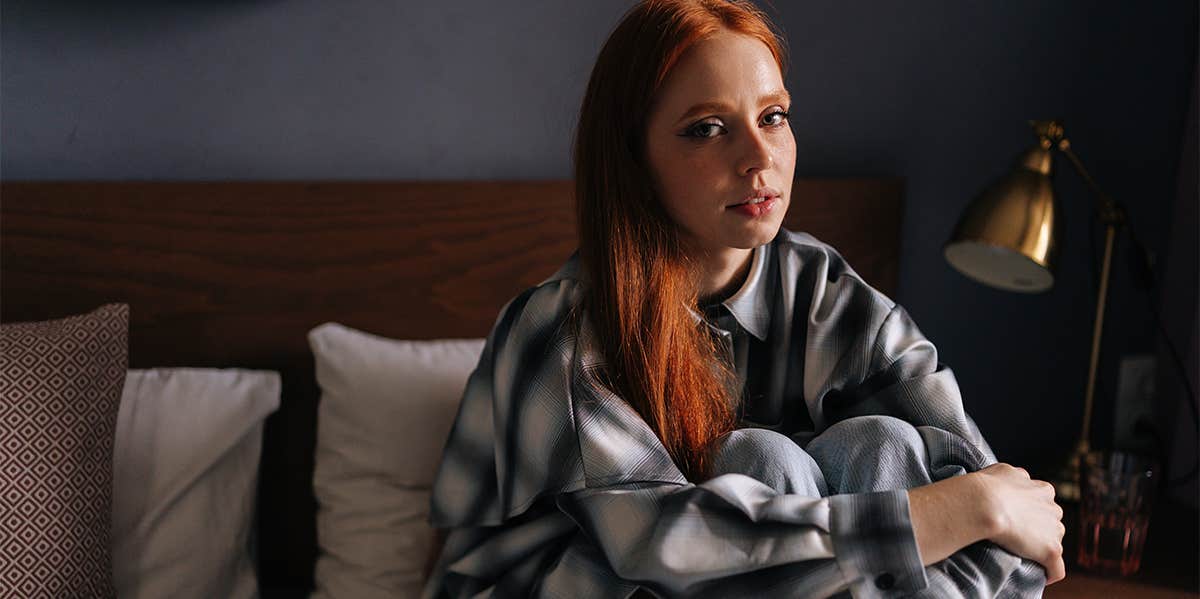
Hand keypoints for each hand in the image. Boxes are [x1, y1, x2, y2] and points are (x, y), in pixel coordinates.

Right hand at [975, 463, 1065, 583]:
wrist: (984, 503)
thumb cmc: (986, 486)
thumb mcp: (1002, 470)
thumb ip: (1013, 475)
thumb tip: (1009, 476)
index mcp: (1043, 490)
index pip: (1042, 502)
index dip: (1029, 511)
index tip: (1014, 517)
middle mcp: (1053, 508)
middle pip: (1051, 522)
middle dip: (1038, 528)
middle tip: (1015, 535)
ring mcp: (1054, 530)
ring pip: (1053, 542)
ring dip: (1041, 548)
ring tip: (1021, 555)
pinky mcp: (1051, 550)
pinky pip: (1056, 568)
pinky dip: (1050, 573)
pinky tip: (1041, 576)